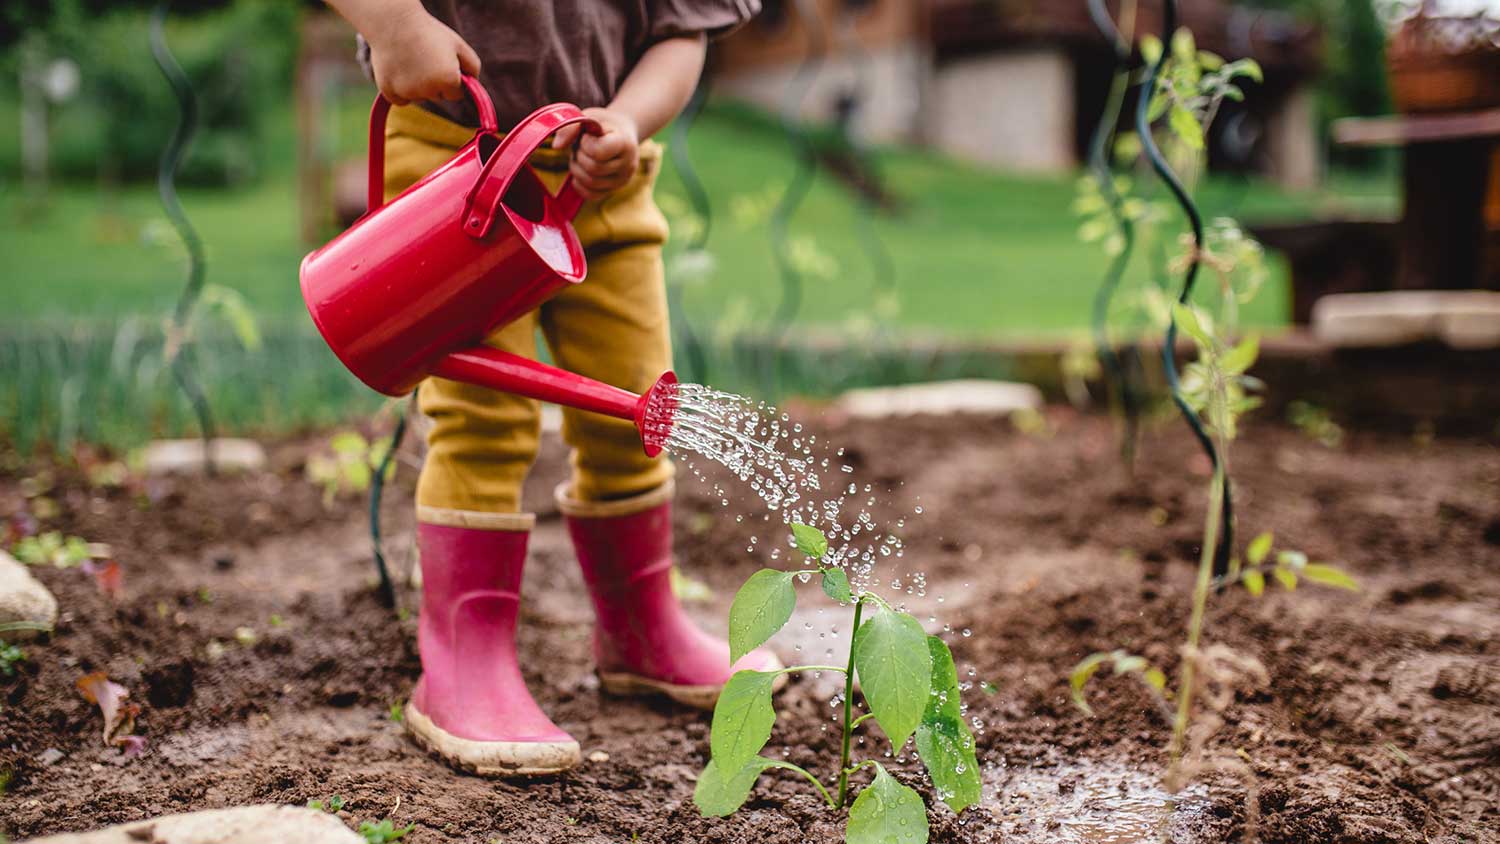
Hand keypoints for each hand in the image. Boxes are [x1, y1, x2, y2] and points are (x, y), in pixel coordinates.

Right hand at [366, 7, 480, 105]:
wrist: (393, 21)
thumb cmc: (428, 31)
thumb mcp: (458, 44)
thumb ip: (472, 66)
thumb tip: (474, 84)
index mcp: (449, 80)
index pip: (456, 94)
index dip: (451, 80)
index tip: (443, 65)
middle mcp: (429, 90)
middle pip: (437, 96)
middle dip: (435, 83)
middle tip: (426, 59)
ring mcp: (408, 92)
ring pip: (419, 98)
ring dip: (418, 87)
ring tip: (412, 61)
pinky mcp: (389, 92)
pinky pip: (401, 99)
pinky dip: (401, 90)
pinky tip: (400, 70)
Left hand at [551, 107, 639, 199]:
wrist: (621, 133)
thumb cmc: (602, 124)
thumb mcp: (589, 117)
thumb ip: (571, 126)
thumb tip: (556, 146)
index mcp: (625, 144)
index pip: (599, 152)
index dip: (586, 143)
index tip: (588, 136)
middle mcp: (628, 165)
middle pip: (593, 169)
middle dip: (580, 156)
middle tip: (582, 146)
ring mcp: (622, 181)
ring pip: (590, 183)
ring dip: (577, 168)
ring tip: (581, 156)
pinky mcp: (613, 190)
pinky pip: (591, 195)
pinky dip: (579, 184)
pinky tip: (581, 170)